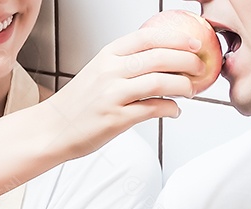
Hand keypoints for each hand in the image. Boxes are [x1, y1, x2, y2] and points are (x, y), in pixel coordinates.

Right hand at [44, 27, 205, 157]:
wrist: (51, 129)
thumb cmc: (77, 104)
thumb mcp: (98, 72)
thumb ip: (125, 63)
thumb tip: (162, 60)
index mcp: (107, 55)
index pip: (149, 38)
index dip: (177, 39)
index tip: (194, 44)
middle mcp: (110, 71)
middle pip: (161, 58)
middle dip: (188, 62)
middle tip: (199, 68)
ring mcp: (113, 95)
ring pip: (161, 82)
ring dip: (183, 86)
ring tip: (190, 90)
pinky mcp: (117, 119)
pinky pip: (154, 109)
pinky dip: (171, 109)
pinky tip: (174, 110)